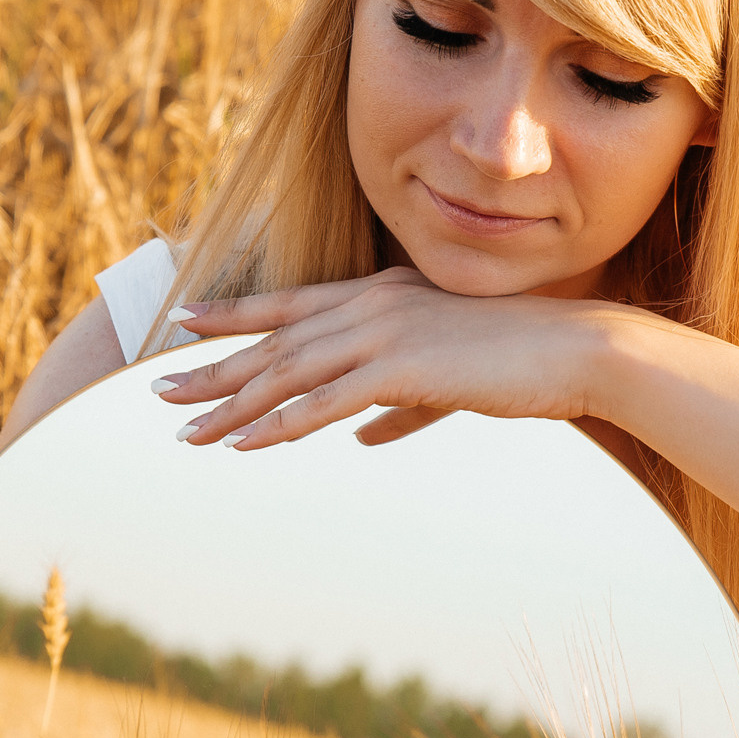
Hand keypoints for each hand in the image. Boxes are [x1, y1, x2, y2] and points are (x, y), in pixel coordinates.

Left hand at [153, 268, 620, 447]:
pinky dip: (281, 422)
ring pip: (290, 371)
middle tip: (161, 390)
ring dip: (234, 403)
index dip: (237, 314)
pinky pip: (326, 401)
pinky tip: (245, 441)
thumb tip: (363, 436)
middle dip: (215, 366)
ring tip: (189, 429)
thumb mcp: (449, 379)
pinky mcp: (403, 367)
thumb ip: (400, 406)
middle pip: (276, 340)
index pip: (293, 304)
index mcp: (383, 295)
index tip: (185, 322)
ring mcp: (386, 332)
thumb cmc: (522, 362)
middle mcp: (374, 304)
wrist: (577, 350)